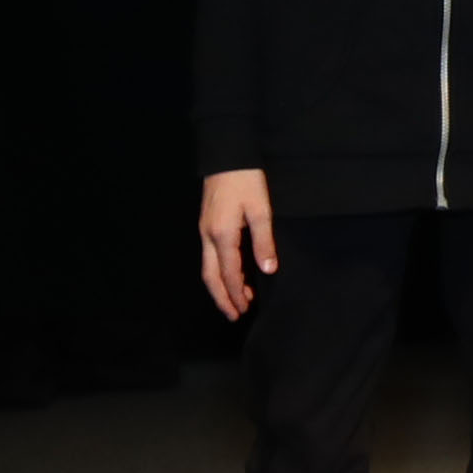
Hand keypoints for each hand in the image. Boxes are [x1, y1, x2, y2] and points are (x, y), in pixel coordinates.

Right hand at [200, 169, 277, 319]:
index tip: (245, 309)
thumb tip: (267, 270)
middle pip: (211, 276)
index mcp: (222, 235)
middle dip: (223, 298)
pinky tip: (232, 276)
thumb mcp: (261, 210)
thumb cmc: (247, 181)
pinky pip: (210, 257)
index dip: (237, 293)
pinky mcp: (207, 225)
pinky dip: (219, 272)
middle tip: (235, 315)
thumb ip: (264, 242)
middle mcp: (208, 237)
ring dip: (220, 287)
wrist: (227, 157)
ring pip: (207, 268)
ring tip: (235, 301)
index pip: (229, 273)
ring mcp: (205, 231)